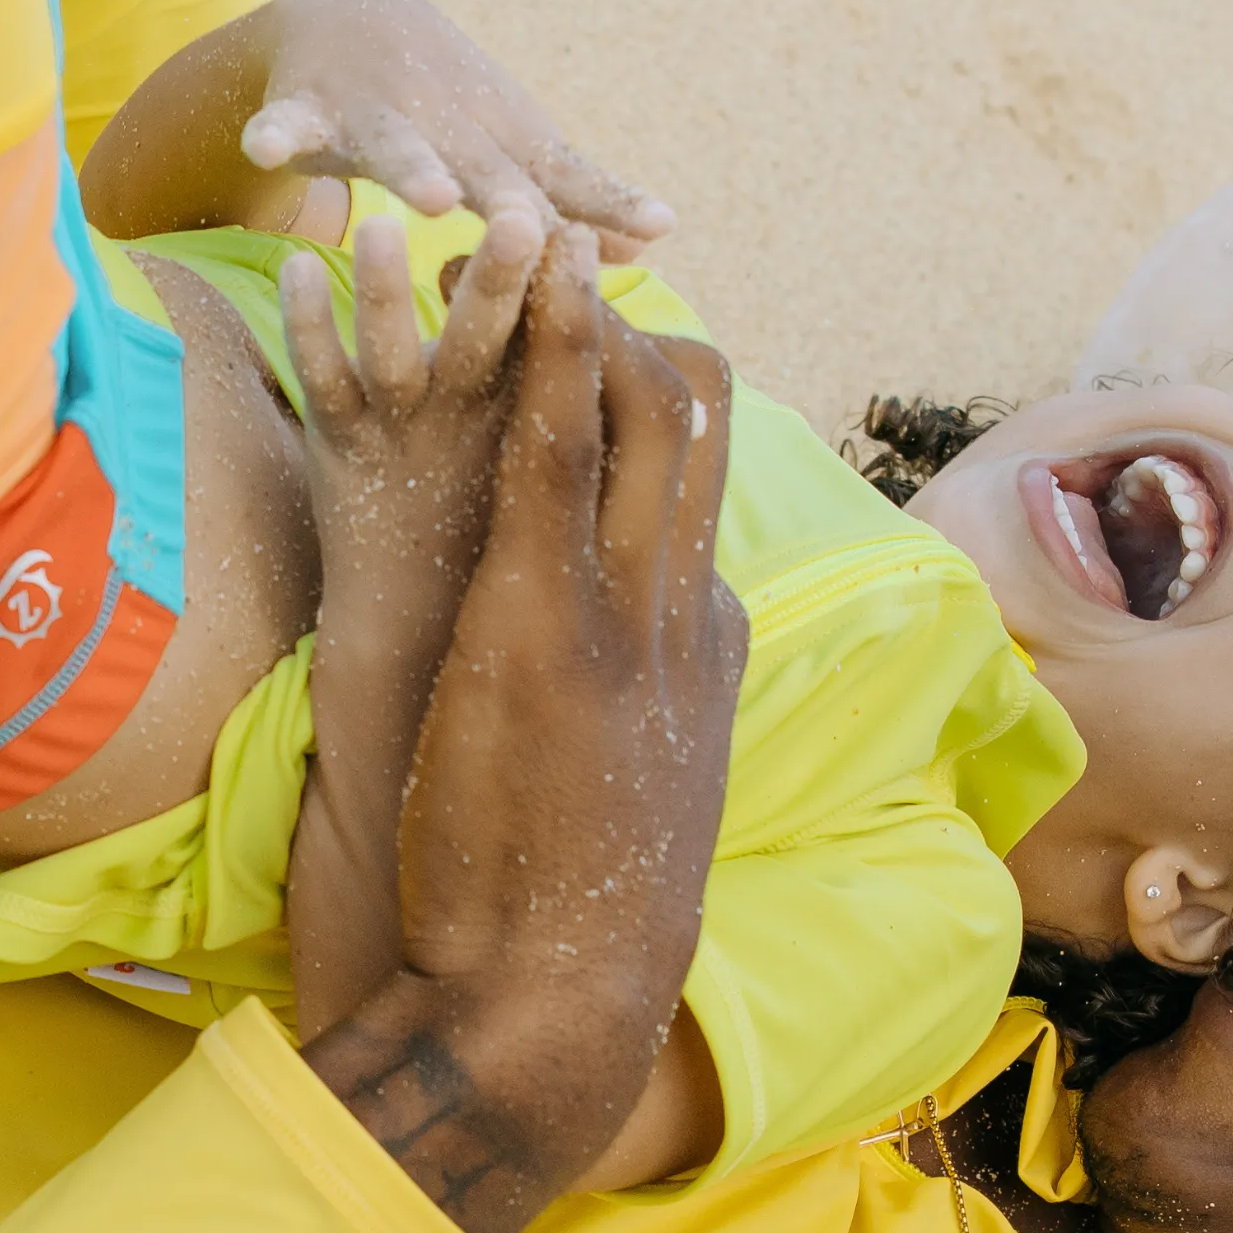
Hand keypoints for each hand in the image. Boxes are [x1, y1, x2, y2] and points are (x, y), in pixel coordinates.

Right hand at [245, 0, 674, 259]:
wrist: (352, 16)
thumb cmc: (447, 107)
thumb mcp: (508, 148)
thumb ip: (569, 198)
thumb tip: (651, 244)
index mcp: (501, 142)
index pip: (561, 182)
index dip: (604, 205)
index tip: (655, 229)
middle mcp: (447, 124)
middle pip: (486, 170)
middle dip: (512, 201)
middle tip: (538, 228)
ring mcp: (378, 113)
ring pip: (396, 147)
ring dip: (414, 170)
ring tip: (433, 197)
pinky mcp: (309, 106)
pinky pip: (290, 124)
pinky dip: (278, 132)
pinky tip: (267, 146)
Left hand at [304, 232, 743, 1232]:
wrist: (550, 1005)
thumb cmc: (565, 927)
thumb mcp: (621, 808)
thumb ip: (629, 733)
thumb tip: (627, 713)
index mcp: (703, 654)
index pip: (698, 498)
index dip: (661, 412)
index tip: (612, 350)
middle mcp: (686, 615)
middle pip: (696, 433)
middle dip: (641, 338)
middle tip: (576, 254)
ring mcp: (628, 613)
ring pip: (644, 418)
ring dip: (595, 318)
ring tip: (543, 227)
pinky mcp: (547, 621)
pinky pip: (559, 450)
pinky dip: (552, 352)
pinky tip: (529, 272)